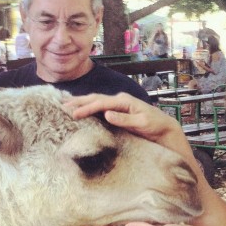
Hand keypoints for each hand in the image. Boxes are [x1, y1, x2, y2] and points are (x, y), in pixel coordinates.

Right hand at [63, 92, 179, 143]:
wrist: (164, 127)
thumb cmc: (155, 125)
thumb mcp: (142, 123)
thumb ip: (125, 119)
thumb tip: (107, 114)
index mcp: (124, 101)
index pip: (101, 103)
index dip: (87, 108)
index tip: (74, 114)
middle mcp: (119, 100)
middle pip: (95, 98)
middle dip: (78, 102)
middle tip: (61, 106)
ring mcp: (117, 105)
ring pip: (95, 101)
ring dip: (81, 103)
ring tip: (65, 105)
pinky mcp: (116, 111)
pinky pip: (98, 107)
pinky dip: (87, 107)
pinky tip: (79, 110)